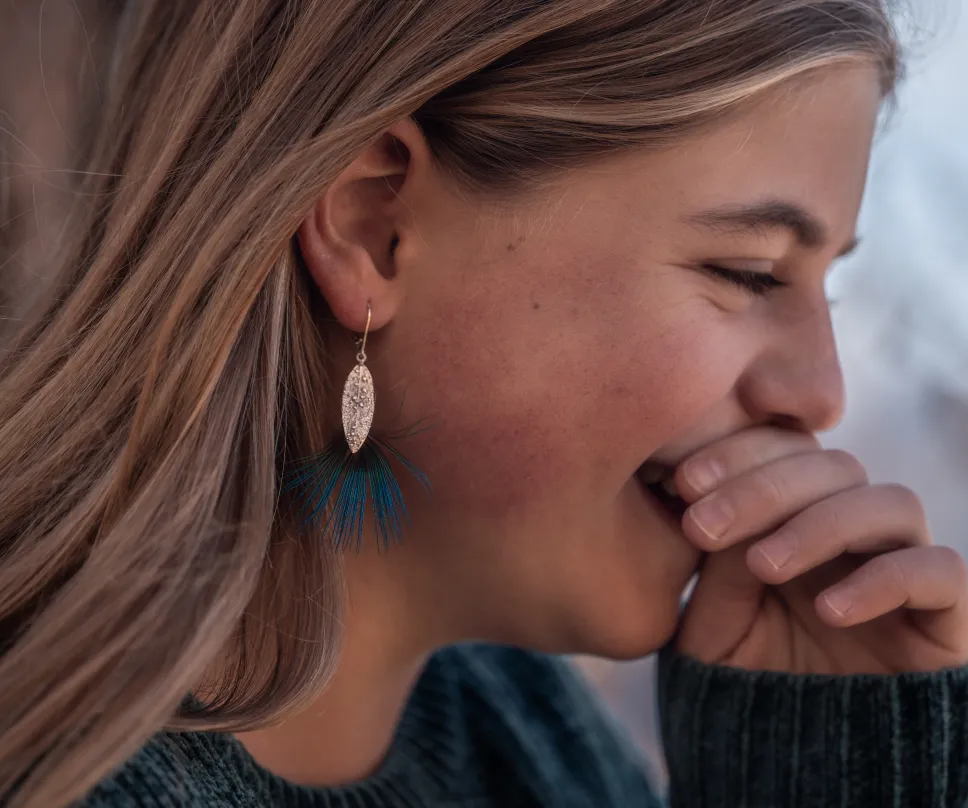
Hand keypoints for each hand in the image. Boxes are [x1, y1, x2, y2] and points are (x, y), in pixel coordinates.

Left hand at [671, 426, 967, 673]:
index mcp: (796, 516)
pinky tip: (828, 609)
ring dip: (819, 524)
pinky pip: (939, 570)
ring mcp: (902, 564)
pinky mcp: (946, 613)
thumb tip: (713, 501)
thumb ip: (718, 564)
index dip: (739, 450)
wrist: (799, 763)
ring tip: (763, 566)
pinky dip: (883, 579)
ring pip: (889, 502)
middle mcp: (852, 531)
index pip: (786, 449)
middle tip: (701, 524)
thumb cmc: (750, 683)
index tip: (681, 480)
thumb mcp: (714, 624)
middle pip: (832, 466)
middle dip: (762, 486)